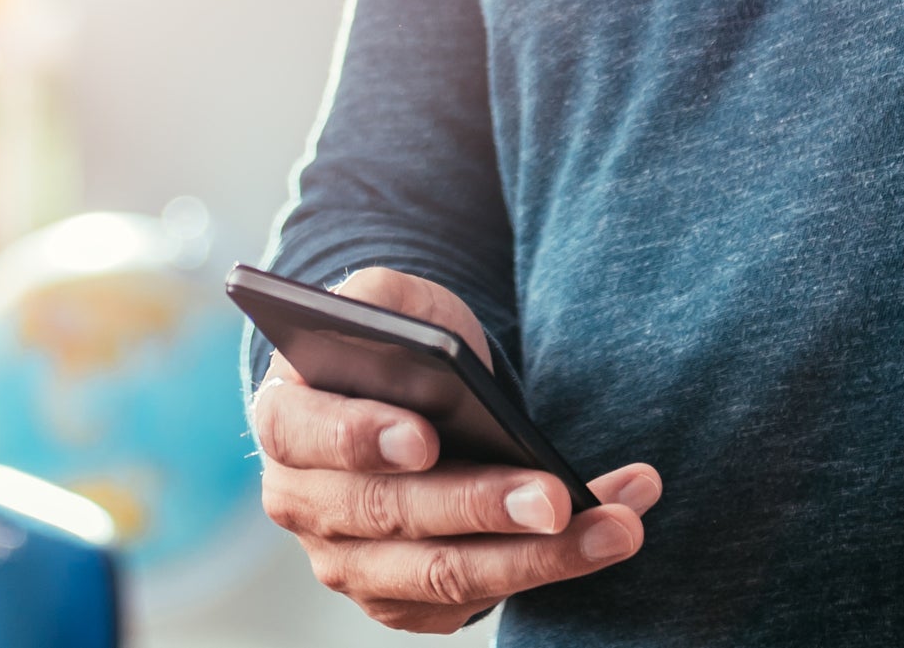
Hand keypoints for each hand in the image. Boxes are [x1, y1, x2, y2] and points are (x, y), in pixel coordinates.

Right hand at [252, 268, 660, 633]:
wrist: (402, 406)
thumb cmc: (394, 351)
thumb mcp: (384, 302)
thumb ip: (382, 301)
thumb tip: (417, 340)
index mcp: (286, 423)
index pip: (307, 436)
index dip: (361, 439)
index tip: (425, 438)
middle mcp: (307, 506)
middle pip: (392, 515)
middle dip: (481, 506)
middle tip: (557, 496)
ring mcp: (353, 564)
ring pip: (445, 575)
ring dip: (541, 556)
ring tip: (617, 526)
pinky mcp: (404, 601)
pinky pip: (480, 597)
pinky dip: (554, 565)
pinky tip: (612, 525)